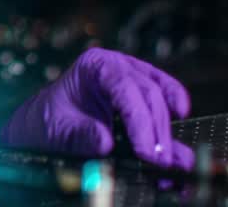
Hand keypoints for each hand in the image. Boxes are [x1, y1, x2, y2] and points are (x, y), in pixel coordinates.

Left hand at [0, 47, 193, 168]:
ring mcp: (133, 78)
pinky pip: (165, 100)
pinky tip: (181, 134)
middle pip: (147, 93)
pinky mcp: (141, 96)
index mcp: (94, 65)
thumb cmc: (49, 121)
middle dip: (156, 130)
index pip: (123, 87)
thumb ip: (80, 135)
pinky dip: (172, 118)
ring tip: (169, 161)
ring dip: (166, 131)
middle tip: (160, 162)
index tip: (146, 151)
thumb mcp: (58, 130)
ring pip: (160, 99)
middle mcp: (117, 66)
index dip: (139, 120)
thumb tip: (105, 141)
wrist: (46, 124)